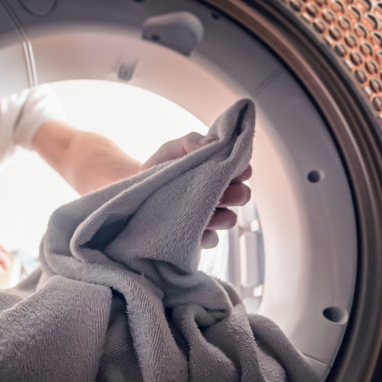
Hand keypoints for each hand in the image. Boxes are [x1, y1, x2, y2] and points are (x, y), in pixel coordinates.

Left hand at [141, 133, 251, 247]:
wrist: (137, 189)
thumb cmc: (159, 167)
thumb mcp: (173, 148)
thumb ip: (193, 142)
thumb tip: (213, 143)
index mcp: (219, 172)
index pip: (244, 171)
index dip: (240, 169)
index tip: (227, 168)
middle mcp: (220, 195)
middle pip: (244, 196)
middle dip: (232, 192)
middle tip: (214, 190)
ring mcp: (212, 218)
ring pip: (230, 219)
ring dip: (217, 214)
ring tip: (196, 207)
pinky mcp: (199, 237)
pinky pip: (212, 240)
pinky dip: (202, 234)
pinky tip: (187, 225)